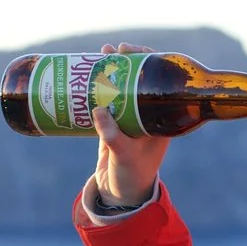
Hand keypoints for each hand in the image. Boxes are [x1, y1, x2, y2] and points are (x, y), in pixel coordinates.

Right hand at [91, 43, 168, 210]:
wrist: (121, 195)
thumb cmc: (132, 176)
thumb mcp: (125, 156)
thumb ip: (113, 136)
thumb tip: (99, 110)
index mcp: (160, 119)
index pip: (157, 82)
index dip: (146, 63)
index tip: (131, 53)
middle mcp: (147, 115)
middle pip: (137, 80)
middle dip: (124, 63)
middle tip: (110, 50)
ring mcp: (129, 118)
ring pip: (120, 88)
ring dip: (109, 71)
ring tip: (97, 55)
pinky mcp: (112, 125)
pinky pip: (105, 101)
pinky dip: (96, 89)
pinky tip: (86, 78)